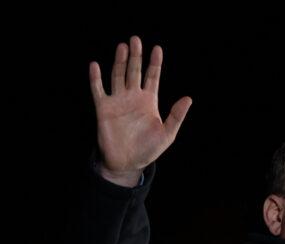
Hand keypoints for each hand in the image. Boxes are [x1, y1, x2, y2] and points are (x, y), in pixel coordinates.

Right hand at [89, 36, 191, 186]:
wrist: (127, 163)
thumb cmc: (148, 149)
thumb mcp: (167, 133)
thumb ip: (176, 116)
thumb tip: (189, 98)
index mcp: (149, 102)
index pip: (152, 77)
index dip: (155, 63)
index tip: (157, 48)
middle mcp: (133, 97)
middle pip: (134, 71)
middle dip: (136, 56)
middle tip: (136, 39)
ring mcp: (118, 101)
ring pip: (118, 75)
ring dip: (120, 62)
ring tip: (123, 46)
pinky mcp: (104, 108)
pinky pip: (98, 90)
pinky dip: (96, 78)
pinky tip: (95, 65)